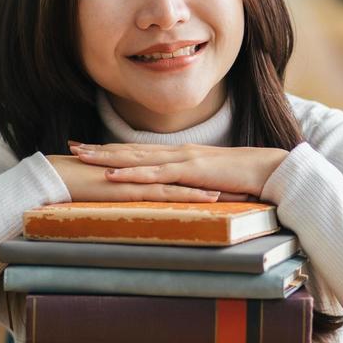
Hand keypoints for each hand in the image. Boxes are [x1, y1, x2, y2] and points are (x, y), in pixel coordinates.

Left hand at [66, 141, 289, 200]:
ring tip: (81, 157)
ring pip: (136, 159)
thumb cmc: (247, 179)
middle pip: (131, 150)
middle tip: (70, 147)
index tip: (88, 148)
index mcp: (182, 155)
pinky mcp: (192, 173)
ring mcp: (184, 160)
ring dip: (106, 158)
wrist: (271, 171)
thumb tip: (183, 195)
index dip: (113, 149)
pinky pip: (157, 175)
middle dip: (99, 149)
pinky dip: (132, 175)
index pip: (140, 151)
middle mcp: (178, 153)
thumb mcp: (213, 182)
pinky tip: (113, 177)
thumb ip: (195, 186)